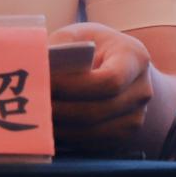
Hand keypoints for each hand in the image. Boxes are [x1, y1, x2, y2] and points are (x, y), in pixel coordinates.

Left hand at [49, 22, 152, 153]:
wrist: (120, 66)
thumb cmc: (94, 46)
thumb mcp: (80, 34)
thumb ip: (62, 46)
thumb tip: (39, 66)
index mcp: (135, 58)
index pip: (110, 80)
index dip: (75, 86)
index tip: (46, 83)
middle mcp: (142, 90)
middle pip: (100, 109)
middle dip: (63, 109)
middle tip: (33, 105)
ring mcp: (136, 116)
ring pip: (96, 131)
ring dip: (63, 127)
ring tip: (37, 117)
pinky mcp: (125, 135)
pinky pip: (95, 142)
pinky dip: (69, 137)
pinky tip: (49, 127)